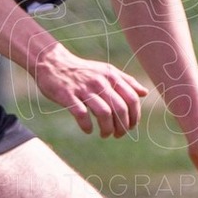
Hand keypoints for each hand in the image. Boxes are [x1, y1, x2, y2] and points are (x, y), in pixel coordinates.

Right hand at [32, 48, 148, 137]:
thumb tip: (144, 92)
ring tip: (104, 135)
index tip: (130, 126)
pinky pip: (82, 115)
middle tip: (117, 134)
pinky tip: (88, 130)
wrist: (52, 62)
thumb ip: (125, 81)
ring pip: (104, 113)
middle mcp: (99, 82)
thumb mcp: (106, 71)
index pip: (132, 99)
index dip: (134, 116)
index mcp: (111, 76)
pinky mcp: (68, 96)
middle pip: (120, 108)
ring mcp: (83, 89)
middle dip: (122, 126)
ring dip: (107, 129)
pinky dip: (87, 126)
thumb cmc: (82, 71)